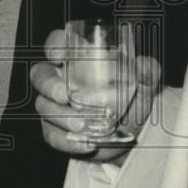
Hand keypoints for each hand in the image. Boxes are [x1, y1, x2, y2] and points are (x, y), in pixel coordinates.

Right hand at [31, 28, 161, 161]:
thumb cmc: (132, 97)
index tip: (60, 55)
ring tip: (84, 126)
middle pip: (40, 75)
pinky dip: (67, 142)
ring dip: (62, 117)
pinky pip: (52, 135)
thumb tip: (144, 66)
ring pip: (44, 107)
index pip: (56, 43)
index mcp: (77, 59)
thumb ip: (147, 71)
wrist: (131, 133)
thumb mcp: (144, 83)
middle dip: (49, 85)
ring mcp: (54, 105)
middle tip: (66, 96)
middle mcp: (60, 79)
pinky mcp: (55, 129)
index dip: (54, 46)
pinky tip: (86, 144)